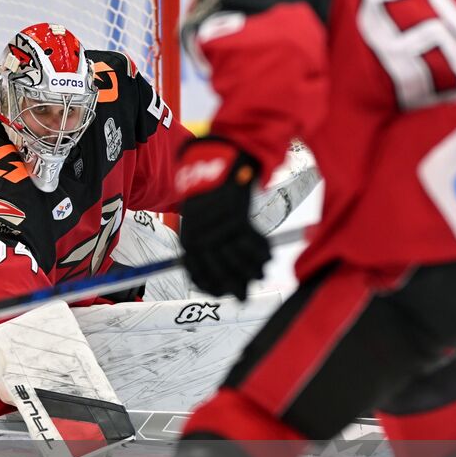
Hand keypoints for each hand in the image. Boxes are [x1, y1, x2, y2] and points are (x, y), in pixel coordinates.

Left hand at [176, 137, 269, 300]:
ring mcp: (215, 226)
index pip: (196, 275)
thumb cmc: (212, 196)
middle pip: (219, 271)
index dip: (213, 288)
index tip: (226, 295)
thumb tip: (227, 284)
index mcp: (187, 239)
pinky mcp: (234, 214)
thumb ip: (212, 250)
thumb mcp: (203, 222)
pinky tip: (267, 253)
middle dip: (238, 283)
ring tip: (262, 271)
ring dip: (253, 267)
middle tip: (252, 286)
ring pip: (237, 258)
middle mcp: (198, 234)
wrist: (216, 161)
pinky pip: (251, 241)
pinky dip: (261, 249)